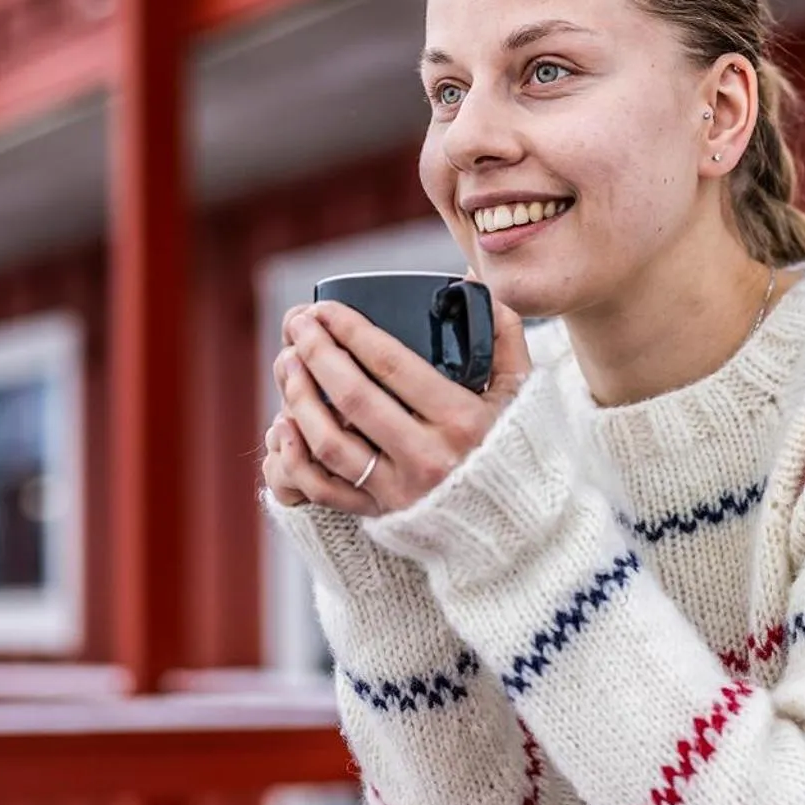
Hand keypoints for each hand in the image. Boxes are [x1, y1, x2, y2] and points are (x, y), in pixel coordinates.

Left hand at [264, 293, 531, 515]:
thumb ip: (503, 335)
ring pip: (329, 442)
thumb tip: (469, 278)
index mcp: (462, 420)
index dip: (351, 330)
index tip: (327, 308)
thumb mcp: (522, 392)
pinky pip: (322, 489)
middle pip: (353, 396)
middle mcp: (428, 457)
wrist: (519, 525)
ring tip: (288, 364)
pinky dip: (293, 458)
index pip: (392, 365)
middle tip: (298, 323)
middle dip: (316, 352)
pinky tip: (282, 426)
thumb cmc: (517, 448)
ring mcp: (401, 490)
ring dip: (299, 398)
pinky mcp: (382, 515)